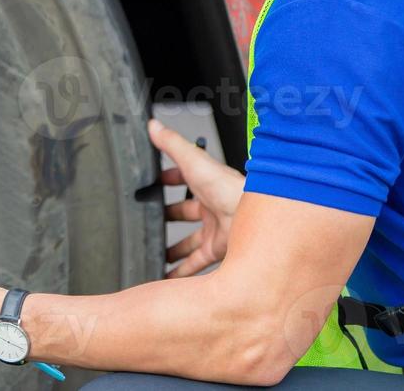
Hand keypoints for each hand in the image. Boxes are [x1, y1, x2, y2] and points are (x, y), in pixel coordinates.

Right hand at [148, 118, 243, 277]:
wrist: (255, 219)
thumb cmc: (231, 189)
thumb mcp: (194, 162)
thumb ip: (173, 145)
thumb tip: (154, 125)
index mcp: (206, 184)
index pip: (183, 179)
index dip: (167, 180)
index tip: (151, 184)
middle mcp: (211, 207)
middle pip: (184, 213)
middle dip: (167, 218)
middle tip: (148, 223)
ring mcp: (214, 230)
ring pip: (188, 241)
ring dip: (173, 249)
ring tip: (154, 254)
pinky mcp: (216, 251)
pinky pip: (194, 264)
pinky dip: (180, 272)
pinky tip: (168, 278)